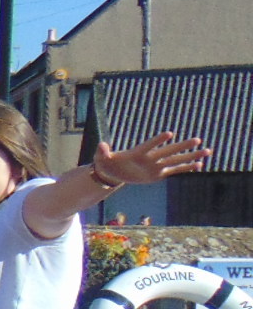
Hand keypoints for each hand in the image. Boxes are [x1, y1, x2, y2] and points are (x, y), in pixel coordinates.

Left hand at [93, 132, 208, 184]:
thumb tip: (101, 145)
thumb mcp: (101, 158)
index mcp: (137, 153)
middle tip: (198, 139)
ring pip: (176, 160)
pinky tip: (199, 165)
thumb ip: (102, 152)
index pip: (149, 145)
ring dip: (191, 157)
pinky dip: (186, 168)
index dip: (157, 140)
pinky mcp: (158, 174)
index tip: (170, 133)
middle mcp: (150, 158)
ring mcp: (155, 165)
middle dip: (183, 146)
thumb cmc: (106, 163)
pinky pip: (174, 170)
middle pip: (168, 151)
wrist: (113, 172)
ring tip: (207, 151)